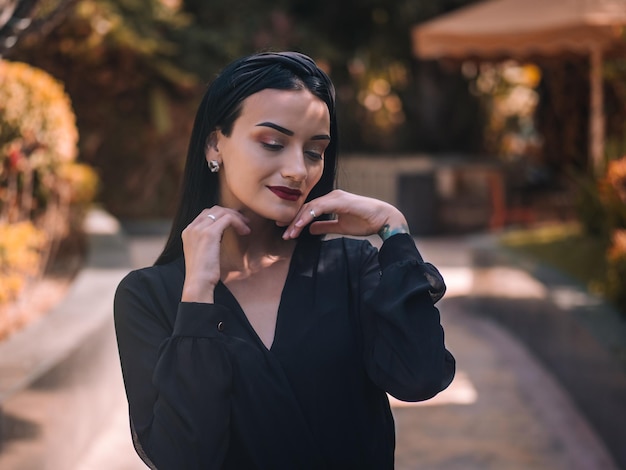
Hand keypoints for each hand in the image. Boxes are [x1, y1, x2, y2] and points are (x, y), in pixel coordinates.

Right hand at [181, 207, 249, 302]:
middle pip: (214, 209)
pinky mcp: (209, 233)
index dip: (222, 215)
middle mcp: (192, 227)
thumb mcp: (203, 253)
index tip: (235, 223)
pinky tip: (245, 232)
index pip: (206, 214)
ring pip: (222, 212)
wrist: (198, 283)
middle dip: (231, 213)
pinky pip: (228, 218)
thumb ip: (208, 241)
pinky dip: (238, 222)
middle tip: (244, 222)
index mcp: (188, 231)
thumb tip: (221, 233)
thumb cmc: (203, 274)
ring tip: (246, 228)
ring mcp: (199, 229)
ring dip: (237, 217)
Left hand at [282, 190, 408, 239]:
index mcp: (331, 201)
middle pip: (306, 207)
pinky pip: (319, 207)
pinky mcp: (339, 200)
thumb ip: (325, 226)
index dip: (296, 219)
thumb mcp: (340, 227)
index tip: (286, 230)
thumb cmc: (365, 222)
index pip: (308, 209)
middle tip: (283, 233)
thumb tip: (310, 229)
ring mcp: (335, 197)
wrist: (384, 219)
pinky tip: (301, 225)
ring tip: (290, 233)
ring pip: (310, 206)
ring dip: (298, 220)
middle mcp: (331, 196)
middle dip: (293, 220)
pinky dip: (308, 216)